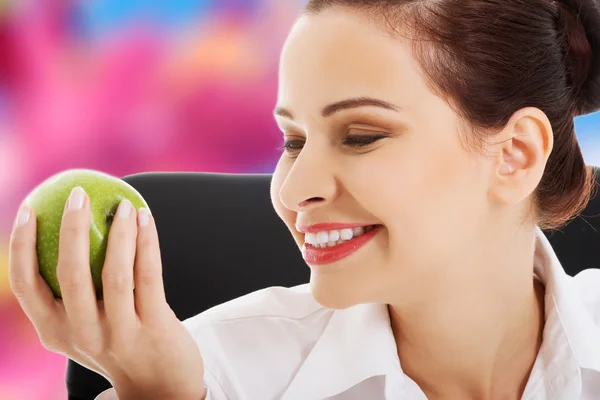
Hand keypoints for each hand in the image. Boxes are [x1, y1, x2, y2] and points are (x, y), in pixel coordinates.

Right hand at [8, 187, 205, 399]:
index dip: (20, 244)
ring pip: (114, 273)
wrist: (159, 386)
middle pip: (69, 273)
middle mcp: (82, 334)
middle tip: (78, 194)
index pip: (26, 285)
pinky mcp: (154, 328)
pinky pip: (148, 275)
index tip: (29, 208)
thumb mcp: (82, 327)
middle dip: (71, 227)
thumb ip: (69, 294)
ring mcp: (119, 334)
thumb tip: (65, 230)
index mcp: (54, 331)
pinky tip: (146, 219)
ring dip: (119, 232)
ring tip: (123, 204)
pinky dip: (147, 242)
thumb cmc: (117, 343)